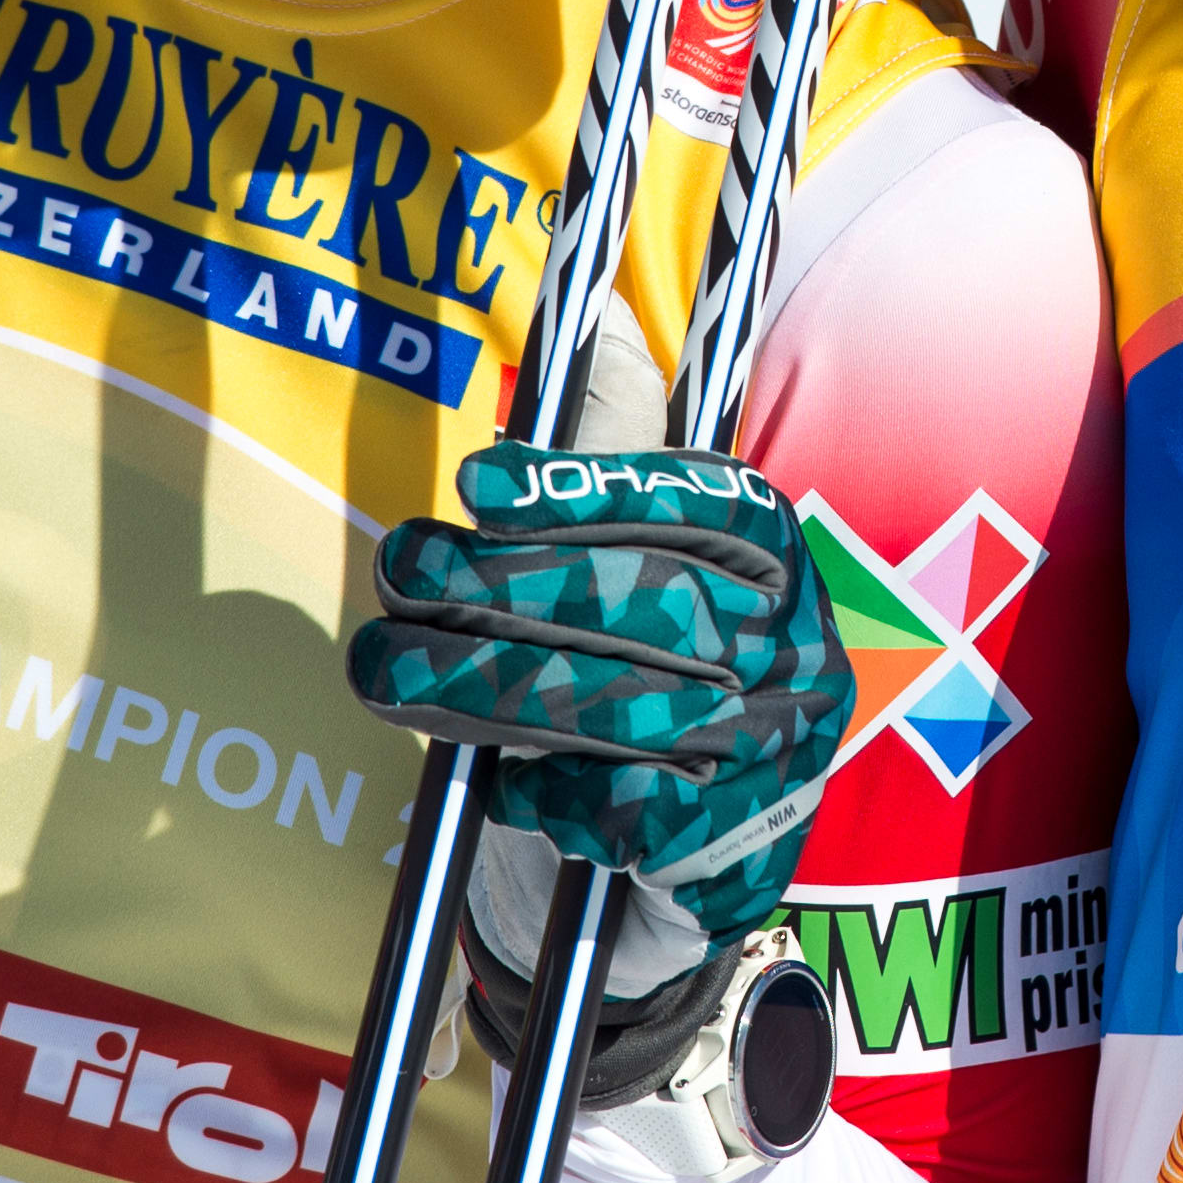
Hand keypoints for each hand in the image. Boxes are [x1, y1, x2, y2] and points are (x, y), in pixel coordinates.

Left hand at [349, 446, 852, 985]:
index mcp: (778, 565)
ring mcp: (776, 758)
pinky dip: (551, 794)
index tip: (481, 481)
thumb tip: (601, 317)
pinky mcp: (737, 856)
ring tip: (386, 668)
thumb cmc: (641, 680)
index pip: (710, 506)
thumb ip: (611, 457)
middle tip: (400, 568)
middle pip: (654, 606)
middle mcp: (797, 651)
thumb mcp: (632, 562)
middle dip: (510, 587)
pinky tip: (501, 782)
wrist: (675, 866)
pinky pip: (628, 813)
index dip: (598, 488)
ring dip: (489, 689)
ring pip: (628, 711)